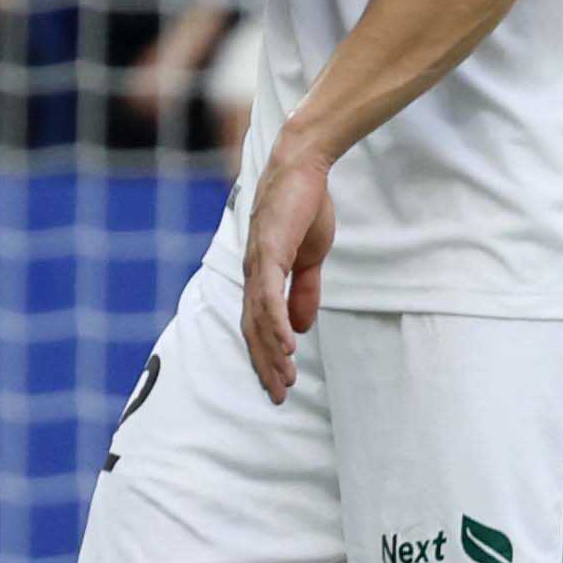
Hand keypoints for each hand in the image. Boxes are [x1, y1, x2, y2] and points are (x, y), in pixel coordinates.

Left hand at [236, 131, 333, 398]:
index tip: (279, 385)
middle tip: (280, 396)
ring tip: (286, 378)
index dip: (266, 356)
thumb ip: (303, 291)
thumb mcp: (310, 257)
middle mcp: (252, 273)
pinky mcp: (268, 249)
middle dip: (266, 365)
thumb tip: (301, 326)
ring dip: (272, 351)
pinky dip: (275, 321)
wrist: (303, 167)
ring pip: (259, 318)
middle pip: (253, 329)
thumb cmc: (304, 207)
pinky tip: (287, 344)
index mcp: (261, 276)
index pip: (258, 325)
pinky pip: (269, 293)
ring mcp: (257, 261)